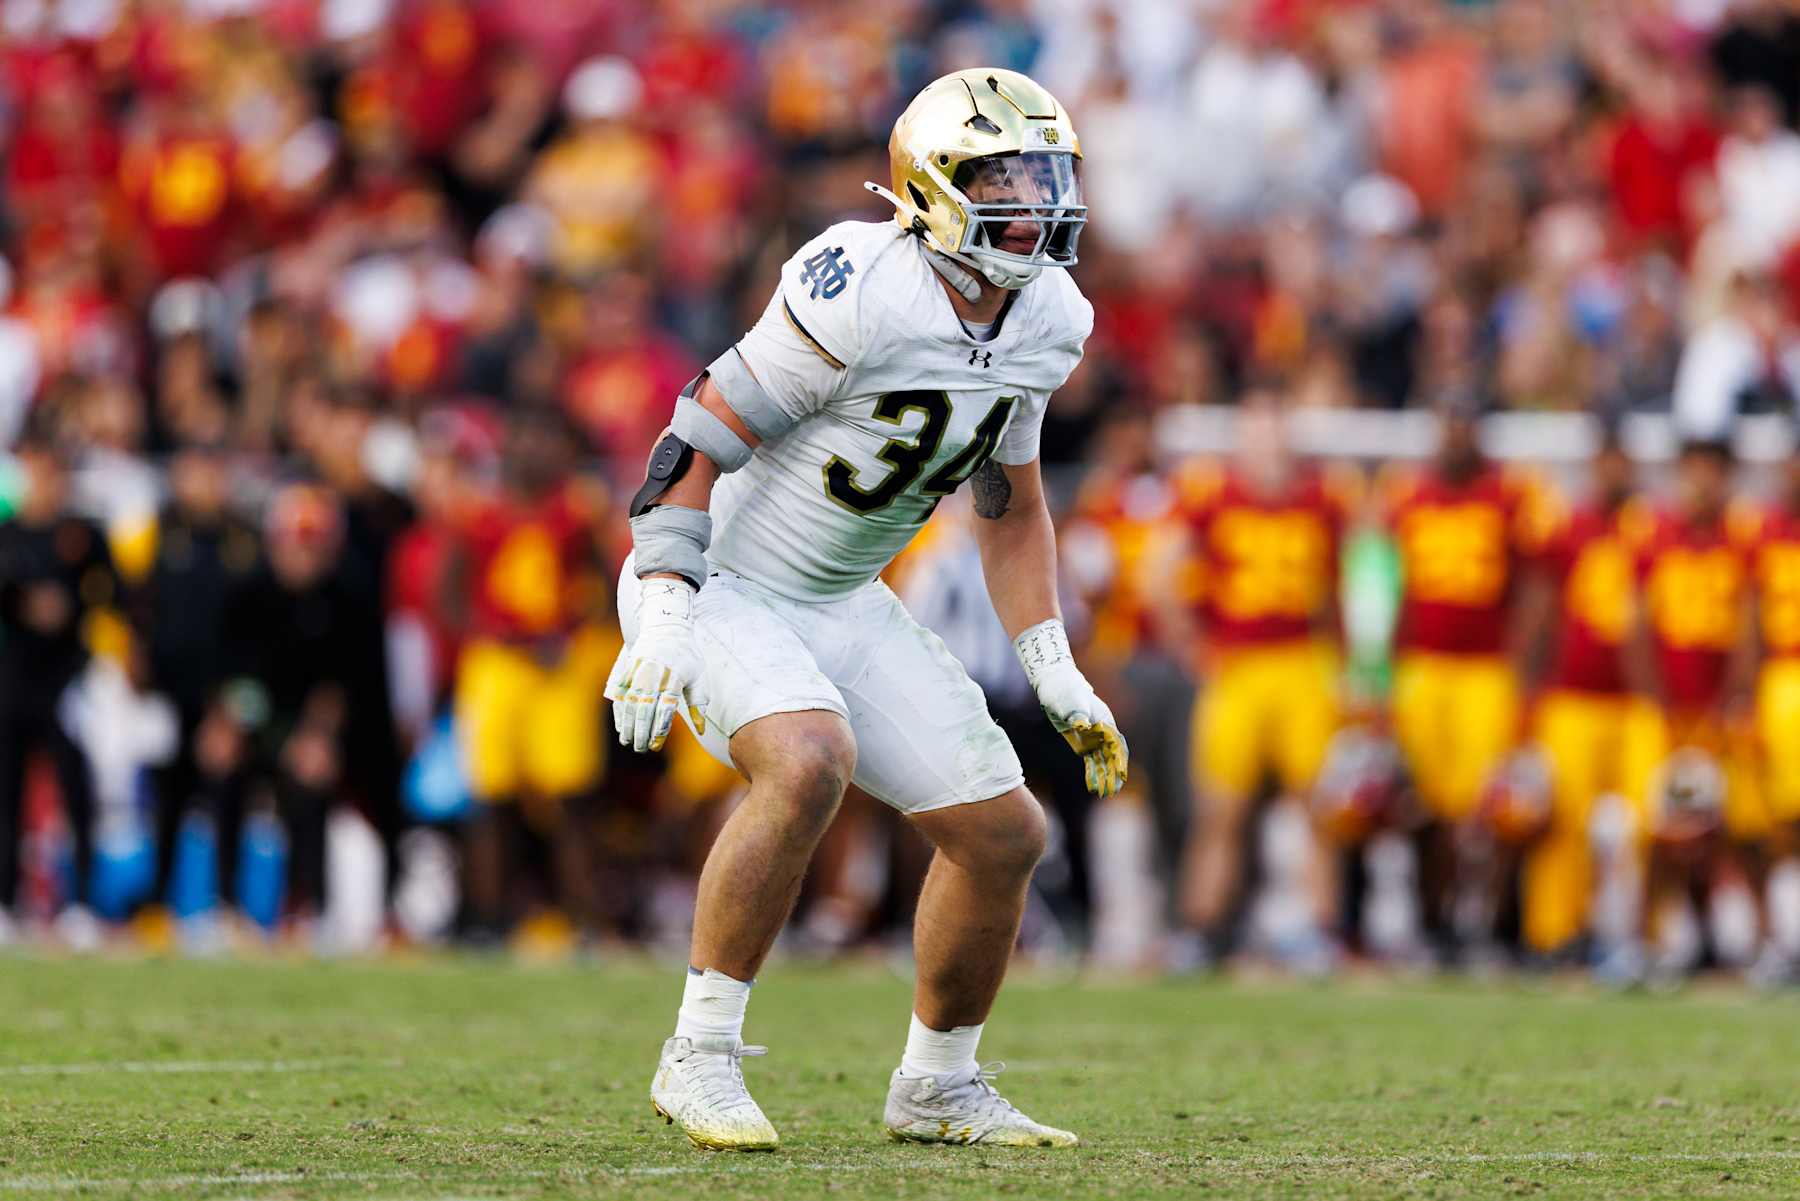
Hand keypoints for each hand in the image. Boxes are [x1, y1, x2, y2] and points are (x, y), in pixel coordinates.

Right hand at [605, 578, 706, 752]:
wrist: (665, 625)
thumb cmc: (687, 654)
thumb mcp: (698, 675)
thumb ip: (698, 701)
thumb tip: (702, 730)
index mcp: (675, 676)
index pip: (666, 707)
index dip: (660, 728)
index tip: (656, 745)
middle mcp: (655, 673)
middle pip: (645, 707)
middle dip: (642, 730)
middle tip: (641, 748)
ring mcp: (639, 670)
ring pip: (629, 702)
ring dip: (627, 724)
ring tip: (628, 742)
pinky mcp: (627, 669)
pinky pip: (620, 694)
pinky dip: (619, 711)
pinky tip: (620, 726)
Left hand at [1033, 659, 1129, 796]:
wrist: (1056, 687)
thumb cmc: (1066, 691)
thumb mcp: (1071, 701)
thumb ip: (1078, 714)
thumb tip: (1083, 725)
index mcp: (1105, 721)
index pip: (1116, 743)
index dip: (1119, 759)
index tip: (1120, 773)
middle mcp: (1103, 732)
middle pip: (1112, 756)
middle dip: (1113, 774)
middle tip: (1113, 790)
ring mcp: (1093, 739)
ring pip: (1102, 761)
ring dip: (1104, 777)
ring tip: (1104, 793)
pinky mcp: (1083, 744)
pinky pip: (1090, 761)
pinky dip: (1092, 773)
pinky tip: (1093, 786)